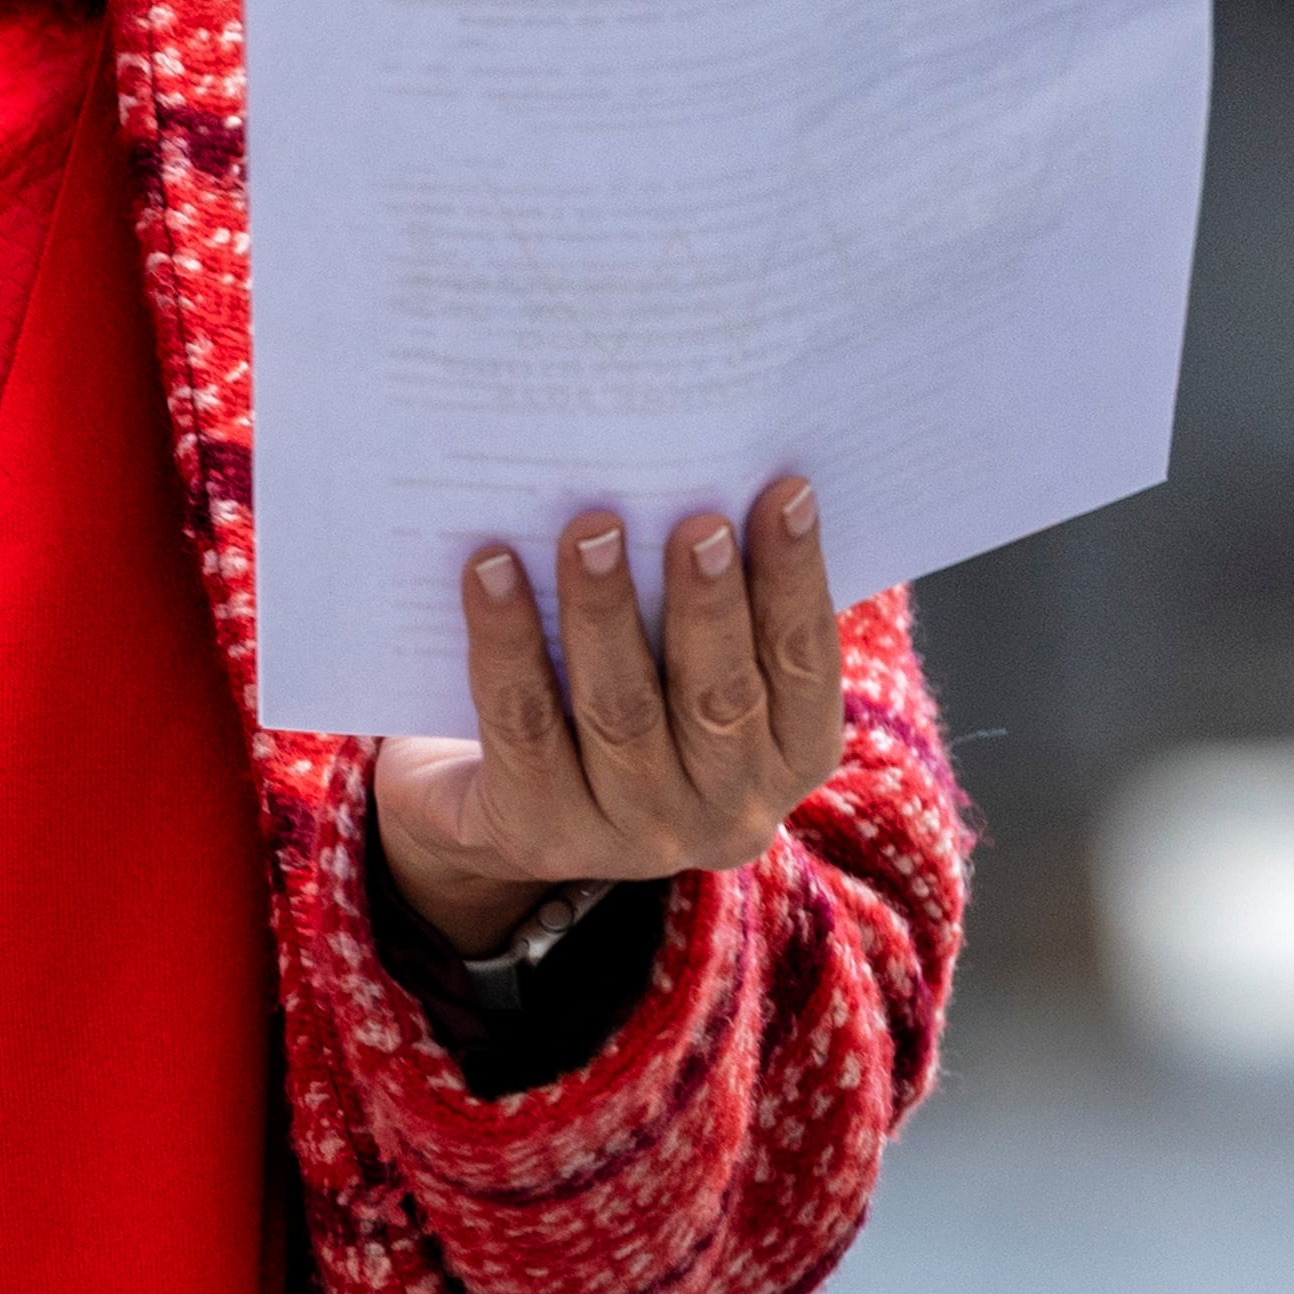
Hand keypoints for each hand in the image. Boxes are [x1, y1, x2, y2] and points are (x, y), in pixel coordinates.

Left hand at [367, 477, 846, 958]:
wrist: (503, 804)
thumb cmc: (624, 690)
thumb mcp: (686, 660)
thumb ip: (708, 592)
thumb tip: (710, 460)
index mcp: (790, 754)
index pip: (804, 663)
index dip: (797, 578)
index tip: (786, 491)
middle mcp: (727, 809)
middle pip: (717, 696)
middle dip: (707, 602)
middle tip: (696, 518)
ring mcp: (633, 833)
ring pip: (619, 710)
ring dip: (604, 611)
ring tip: (589, 529)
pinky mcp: (539, 830)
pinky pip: (522, 722)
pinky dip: (506, 640)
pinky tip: (489, 568)